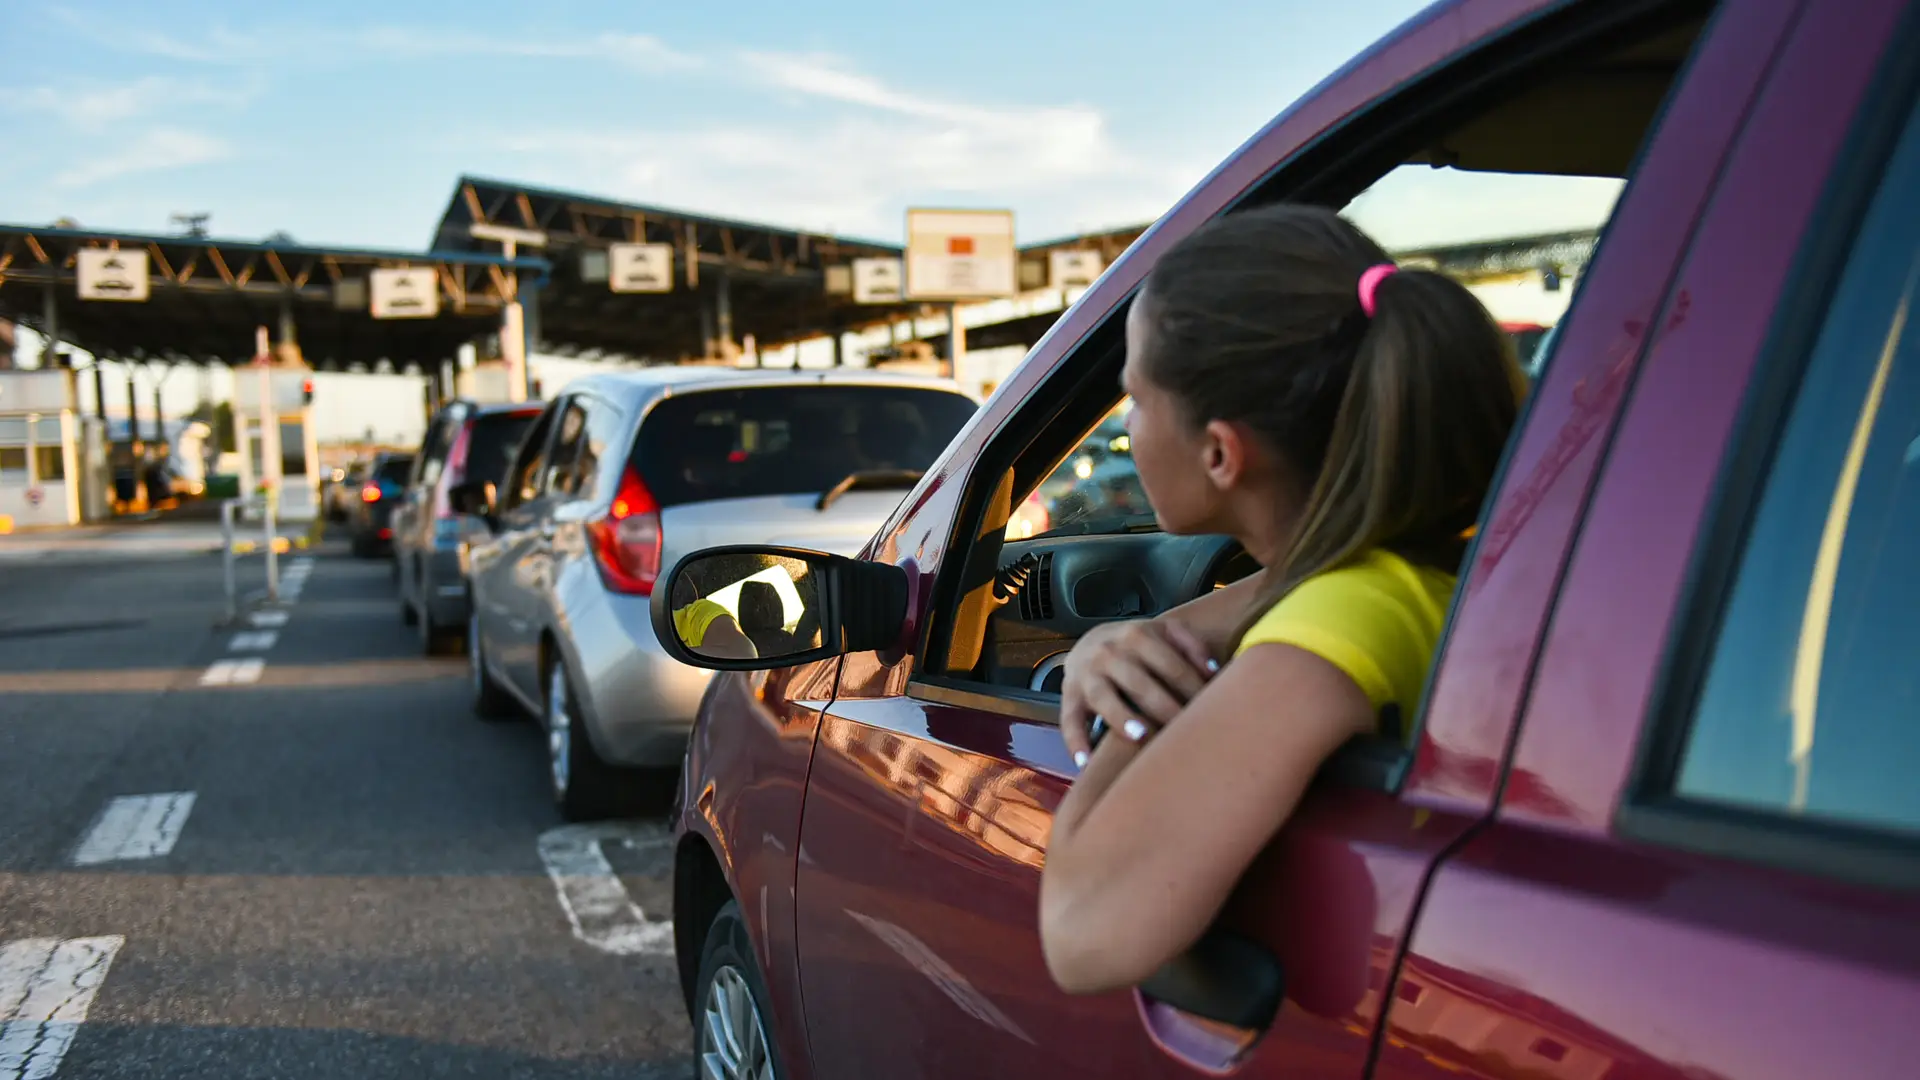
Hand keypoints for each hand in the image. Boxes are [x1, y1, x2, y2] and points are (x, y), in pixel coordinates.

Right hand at [1060, 619, 1217, 765]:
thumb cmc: (1135, 646)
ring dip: (1121, 716)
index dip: (1192, 688)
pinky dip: (1075, 741)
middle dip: (1163, 706)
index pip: (1170, 665)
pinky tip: (1085, 762)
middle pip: (1139, 682)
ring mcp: (1087, 674)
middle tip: (1183, 730)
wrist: (1088, 642)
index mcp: (1137, 636)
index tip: (1210, 711)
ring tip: (1139, 736)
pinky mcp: (1069, 695)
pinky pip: (1069, 720)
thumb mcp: (1162, 633)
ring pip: (1103, 696)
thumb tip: (1213, 672)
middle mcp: (1109, 653)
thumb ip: (1191, 645)